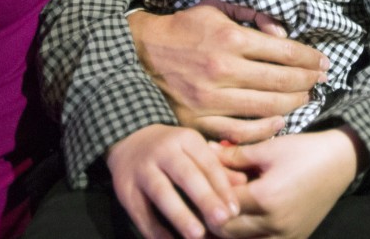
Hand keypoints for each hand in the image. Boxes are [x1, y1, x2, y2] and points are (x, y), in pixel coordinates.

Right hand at [106, 124, 240, 238]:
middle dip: (205, 198)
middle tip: (222, 220)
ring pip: (161, 192)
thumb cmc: (173, 150)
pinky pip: (141, 212)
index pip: (206, 163)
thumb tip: (244, 182)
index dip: (221, 186)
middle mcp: (162, 151)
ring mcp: (142, 169)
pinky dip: (155, 230)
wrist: (130, 140)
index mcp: (185, 139)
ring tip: (197, 235)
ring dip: (180, 215)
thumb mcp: (194, 149)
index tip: (234, 210)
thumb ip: (217, 167)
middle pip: (185, 175)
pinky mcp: (125, 189)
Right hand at [128, 0, 329, 142]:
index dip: (310, 57)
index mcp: (230, 38)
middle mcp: (222, 68)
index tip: (323, 62)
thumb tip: (281, 32)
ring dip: (294, 103)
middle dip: (308, 80)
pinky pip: (240, 131)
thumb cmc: (185, 28)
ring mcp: (210, 98)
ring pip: (266, 107)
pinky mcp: (198, 120)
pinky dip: (265, 129)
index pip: (284, 50)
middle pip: (281, 80)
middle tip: (321, 80)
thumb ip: (251, 15)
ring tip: (305, 98)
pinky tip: (279, 120)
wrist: (142, 52)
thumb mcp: (217, 7)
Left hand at [212, 129, 359, 238]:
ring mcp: (286, 236)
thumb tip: (205, 153)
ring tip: (220, 212)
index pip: (221, 205)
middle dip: (212, 216)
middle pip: (227, 231)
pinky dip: (247, 237)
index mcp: (266, 198)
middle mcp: (275, 223)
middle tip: (204, 200)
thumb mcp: (267, 148)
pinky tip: (241, 221)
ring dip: (228, 231)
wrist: (339, 162)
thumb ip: (234, 155)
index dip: (207, 194)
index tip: (199, 183)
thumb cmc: (303, 151)